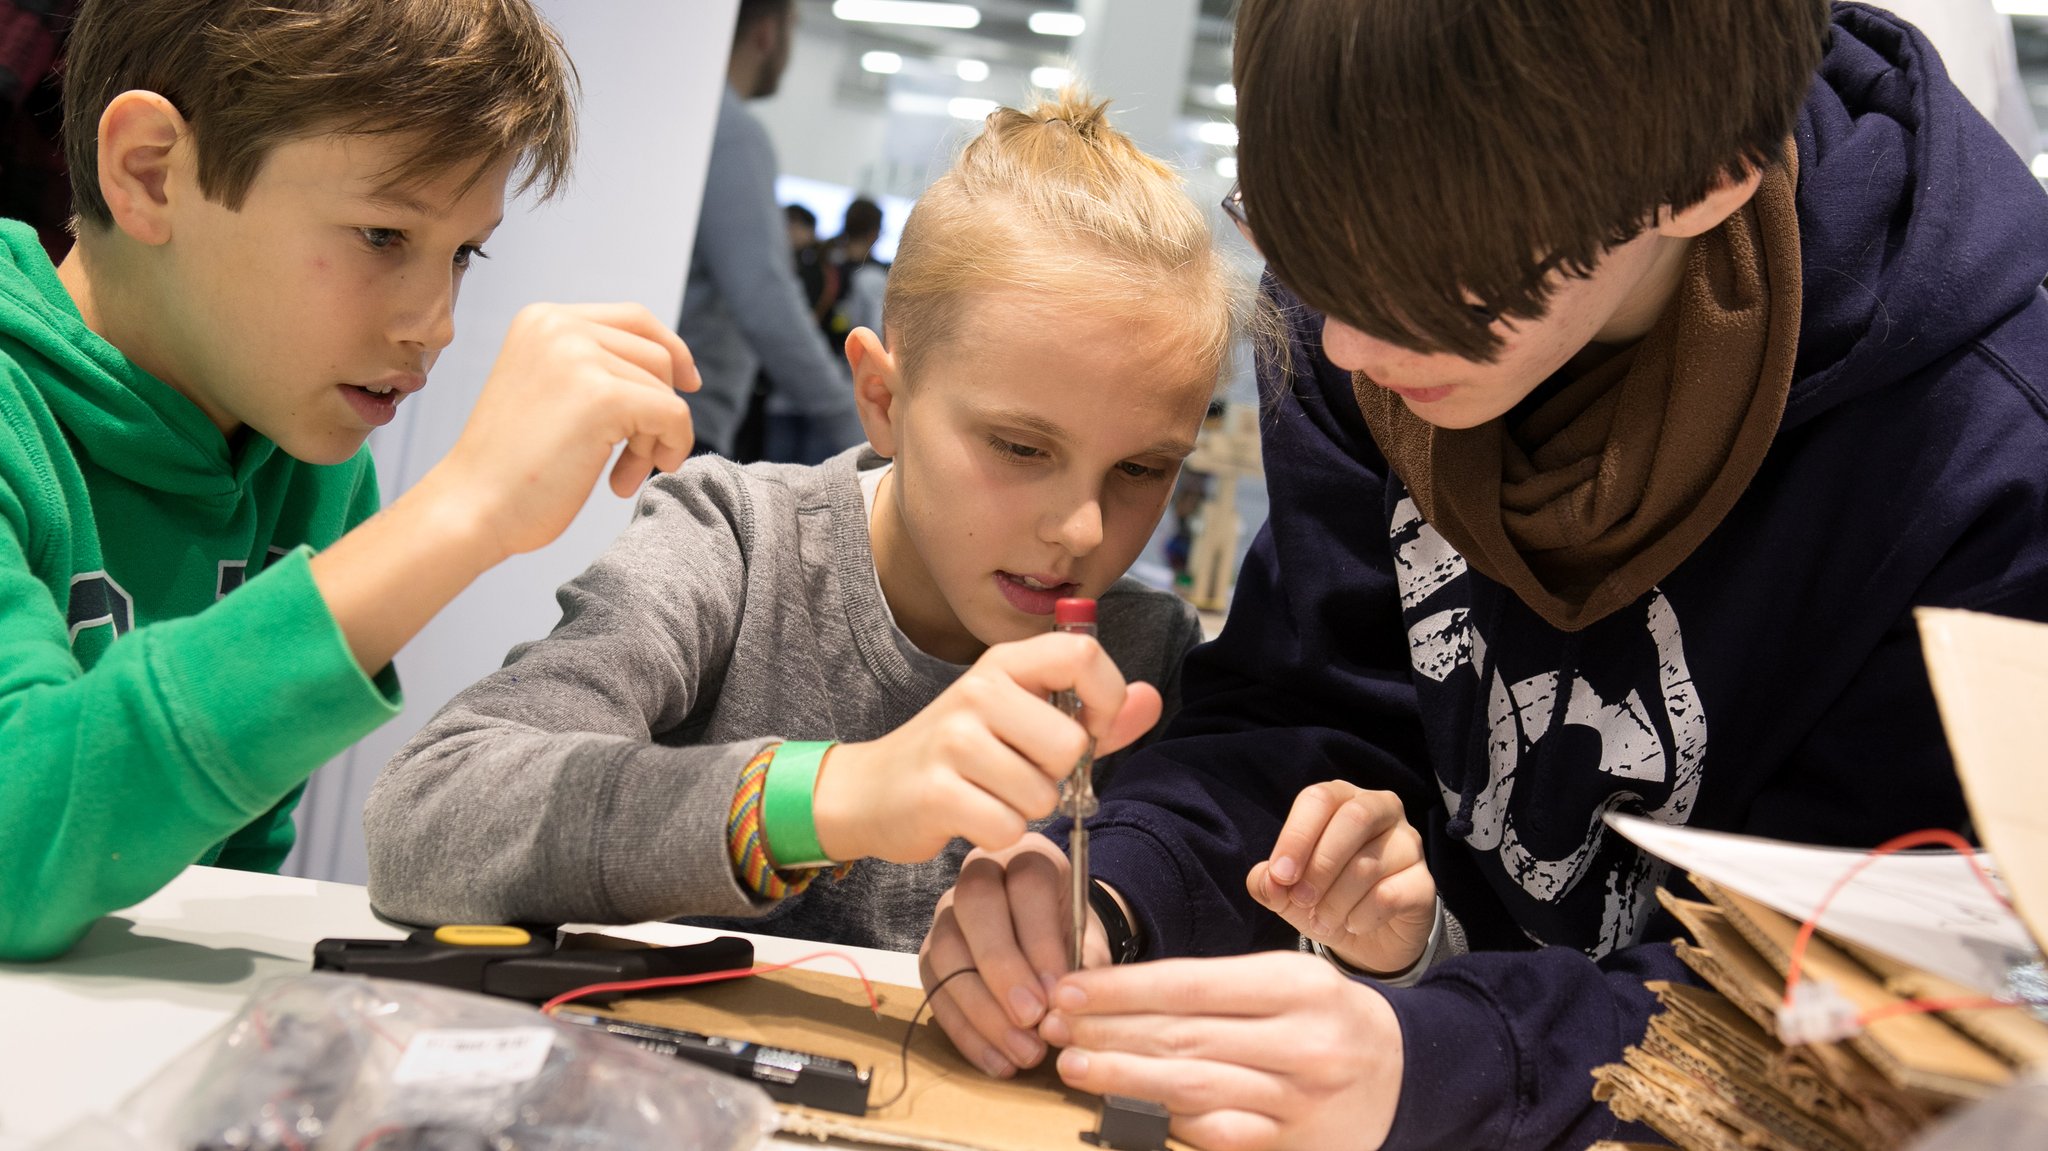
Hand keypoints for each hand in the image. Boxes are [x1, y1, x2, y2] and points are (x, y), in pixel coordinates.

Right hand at [423, 302, 699, 561]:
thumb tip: (675, 364)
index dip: (671, 351)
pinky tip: (627, 482)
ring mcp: (579, 357)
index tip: (687, 386)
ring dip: (655, 439)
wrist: (472, 508)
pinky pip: (673, 416)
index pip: (635, 318)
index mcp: (542, 318)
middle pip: (657, 355)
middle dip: (658, 409)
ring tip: (623, 476)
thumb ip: (592, 365)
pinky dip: (671, 448)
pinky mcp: (603, 397)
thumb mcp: (547, 390)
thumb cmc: (511, 467)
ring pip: (665, 390)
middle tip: (636, 461)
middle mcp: (559, 326)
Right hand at [813, 632, 1161, 862]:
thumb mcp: (1024, 720)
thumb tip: (1152, 699)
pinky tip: (971, 816)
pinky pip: (1007, 827)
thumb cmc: (960, 755)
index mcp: (1005, 664)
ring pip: (1041, 793)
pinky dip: (998, 833)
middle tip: (1019, 773)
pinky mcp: (937, 792)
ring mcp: (954, 740)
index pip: (1084, 655)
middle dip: (1057, 775)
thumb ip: (1094, 714)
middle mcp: (978, 691)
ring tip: (990, 793)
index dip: (1106, 700)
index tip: (1090, 730)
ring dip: (1025, 808)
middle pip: (1069, 743)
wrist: (873, 789)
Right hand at [917, 834, 1112, 1078]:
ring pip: (949, 951)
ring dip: (984, 1010)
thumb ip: (1085, 966)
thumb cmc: (1072, 937)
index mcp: (1028, 858)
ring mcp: (948, 914)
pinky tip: (998, 1061)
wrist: (1052, 944)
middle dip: (1003, 968)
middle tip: (1032, 1018)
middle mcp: (980, 875)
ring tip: (1023, 1052)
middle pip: (976, 906)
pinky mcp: (932, 953)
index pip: (1027, 884)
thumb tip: (1064, 1009)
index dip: (1041, 939)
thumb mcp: (1090, 941)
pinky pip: (936, 991)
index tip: (1058, 992)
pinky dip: (968, 1033)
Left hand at [1039, 952, 1403, 1150]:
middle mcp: (1302, 1043)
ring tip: (1074, 1066)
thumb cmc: (1330, 1017)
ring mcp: (1298, 1101)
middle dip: (1109, 1033)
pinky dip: (1167, 1124)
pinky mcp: (1291, 1145)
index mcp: (1297, 985)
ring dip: (1124, 1079)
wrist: (1410, 1074)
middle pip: (1185, 1037)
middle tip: (1054, 1028)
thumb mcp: (1288, 979)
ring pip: (1194, 1089)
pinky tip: (1126, 1111)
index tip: (1069, 989)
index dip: (1122, 989)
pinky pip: (1217, 1135)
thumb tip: (1121, 996)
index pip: (1191, 983)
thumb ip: (1217, 986)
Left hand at [1247, 782, 1434, 974]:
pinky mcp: (1424, 882)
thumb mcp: (1287, 892)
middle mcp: (1381, 810)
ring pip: (1368, 863)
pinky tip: (1353, 924)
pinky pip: (1389, 895)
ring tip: (1322, 921)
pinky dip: (1361, 916)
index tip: (1280, 875)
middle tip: (1301, 900)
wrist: (1366, 941)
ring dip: (1335, 900)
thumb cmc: (1323, 899)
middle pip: (1353, 818)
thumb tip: (1268, 880)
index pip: (1320, 799)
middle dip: (1320, 865)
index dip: (1296, 836)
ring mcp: (1408, 843)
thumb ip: (1269, 882)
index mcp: (1343, 799)